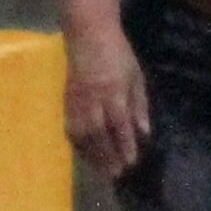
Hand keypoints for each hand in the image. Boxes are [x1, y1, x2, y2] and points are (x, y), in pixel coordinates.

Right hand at [64, 26, 150, 180]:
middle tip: (116, 174)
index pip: (119, 123)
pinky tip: (86, 156)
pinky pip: (70, 128)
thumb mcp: (136, 77)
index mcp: (113, 91)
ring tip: (103, 171)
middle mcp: (92, 98)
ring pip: (82, 134)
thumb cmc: (118, 55)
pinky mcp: (65, 101)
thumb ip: (139, 105)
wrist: (87, 36)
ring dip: (92, 155)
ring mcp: (76, 101)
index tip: (131, 162)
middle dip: (108, 156)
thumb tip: (144, 133)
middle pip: (99, 133)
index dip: (125, 144)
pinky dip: (79, 145)